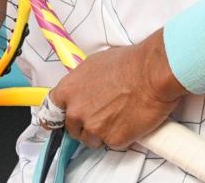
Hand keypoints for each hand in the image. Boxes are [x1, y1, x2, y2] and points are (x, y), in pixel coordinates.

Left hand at [45, 31, 184, 149]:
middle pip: (73, 128)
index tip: (67, 118)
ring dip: (104, 131)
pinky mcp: (113, 139)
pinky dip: (122, 134)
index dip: (62, 115)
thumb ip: (82, 81)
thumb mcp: (95, 63)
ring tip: (121, 114)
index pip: (52, 112)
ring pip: (93, 138)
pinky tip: (131, 119)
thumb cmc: (130, 62)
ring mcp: (94, 128)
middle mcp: (76, 112)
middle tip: (105, 112)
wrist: (153, 72)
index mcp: (68, 91)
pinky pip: (114, 142)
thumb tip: (84, 88)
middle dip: (86, 123)